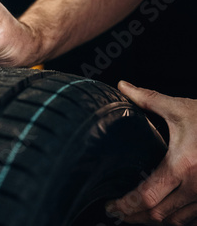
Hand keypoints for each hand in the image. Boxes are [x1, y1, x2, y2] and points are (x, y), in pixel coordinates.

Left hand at [106, 81, 196, 224]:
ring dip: (153, 220)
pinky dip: (175, 219)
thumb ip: (148, 99)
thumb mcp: (179, 108)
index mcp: (182, 166)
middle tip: (116, 212)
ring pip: (176, 221)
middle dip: (133, 216)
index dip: (125, 205)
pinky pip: (193, 219)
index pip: (146, 196)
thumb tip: (123, 87)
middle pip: (158, 214)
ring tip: (135, 214)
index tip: (111, 206)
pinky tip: (164, 212)